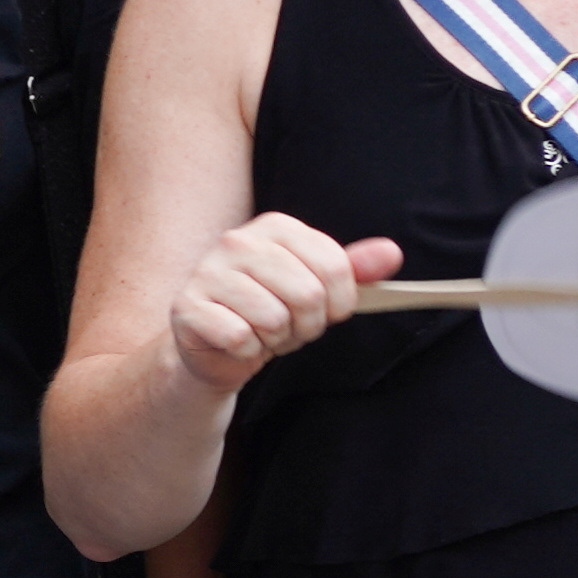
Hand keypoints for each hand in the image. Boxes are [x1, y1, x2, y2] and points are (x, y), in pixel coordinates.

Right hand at [164, 214, 396, 398]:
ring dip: (276, 339)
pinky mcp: (186, 306)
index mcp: (275, 226)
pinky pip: (240, 337)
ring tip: (262, 333)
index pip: (335, 267)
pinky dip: (247, 351)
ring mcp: (207, 272)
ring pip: (273, 318)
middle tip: (289, 326)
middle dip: (307, 325)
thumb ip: (354, 270)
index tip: (324, 310)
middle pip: (307, 295)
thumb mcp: (318, 287)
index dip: (340, 302)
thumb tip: (391, 253)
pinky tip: (237, 342)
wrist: (217, 344)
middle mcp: (237, 240)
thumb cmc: (272, 310)